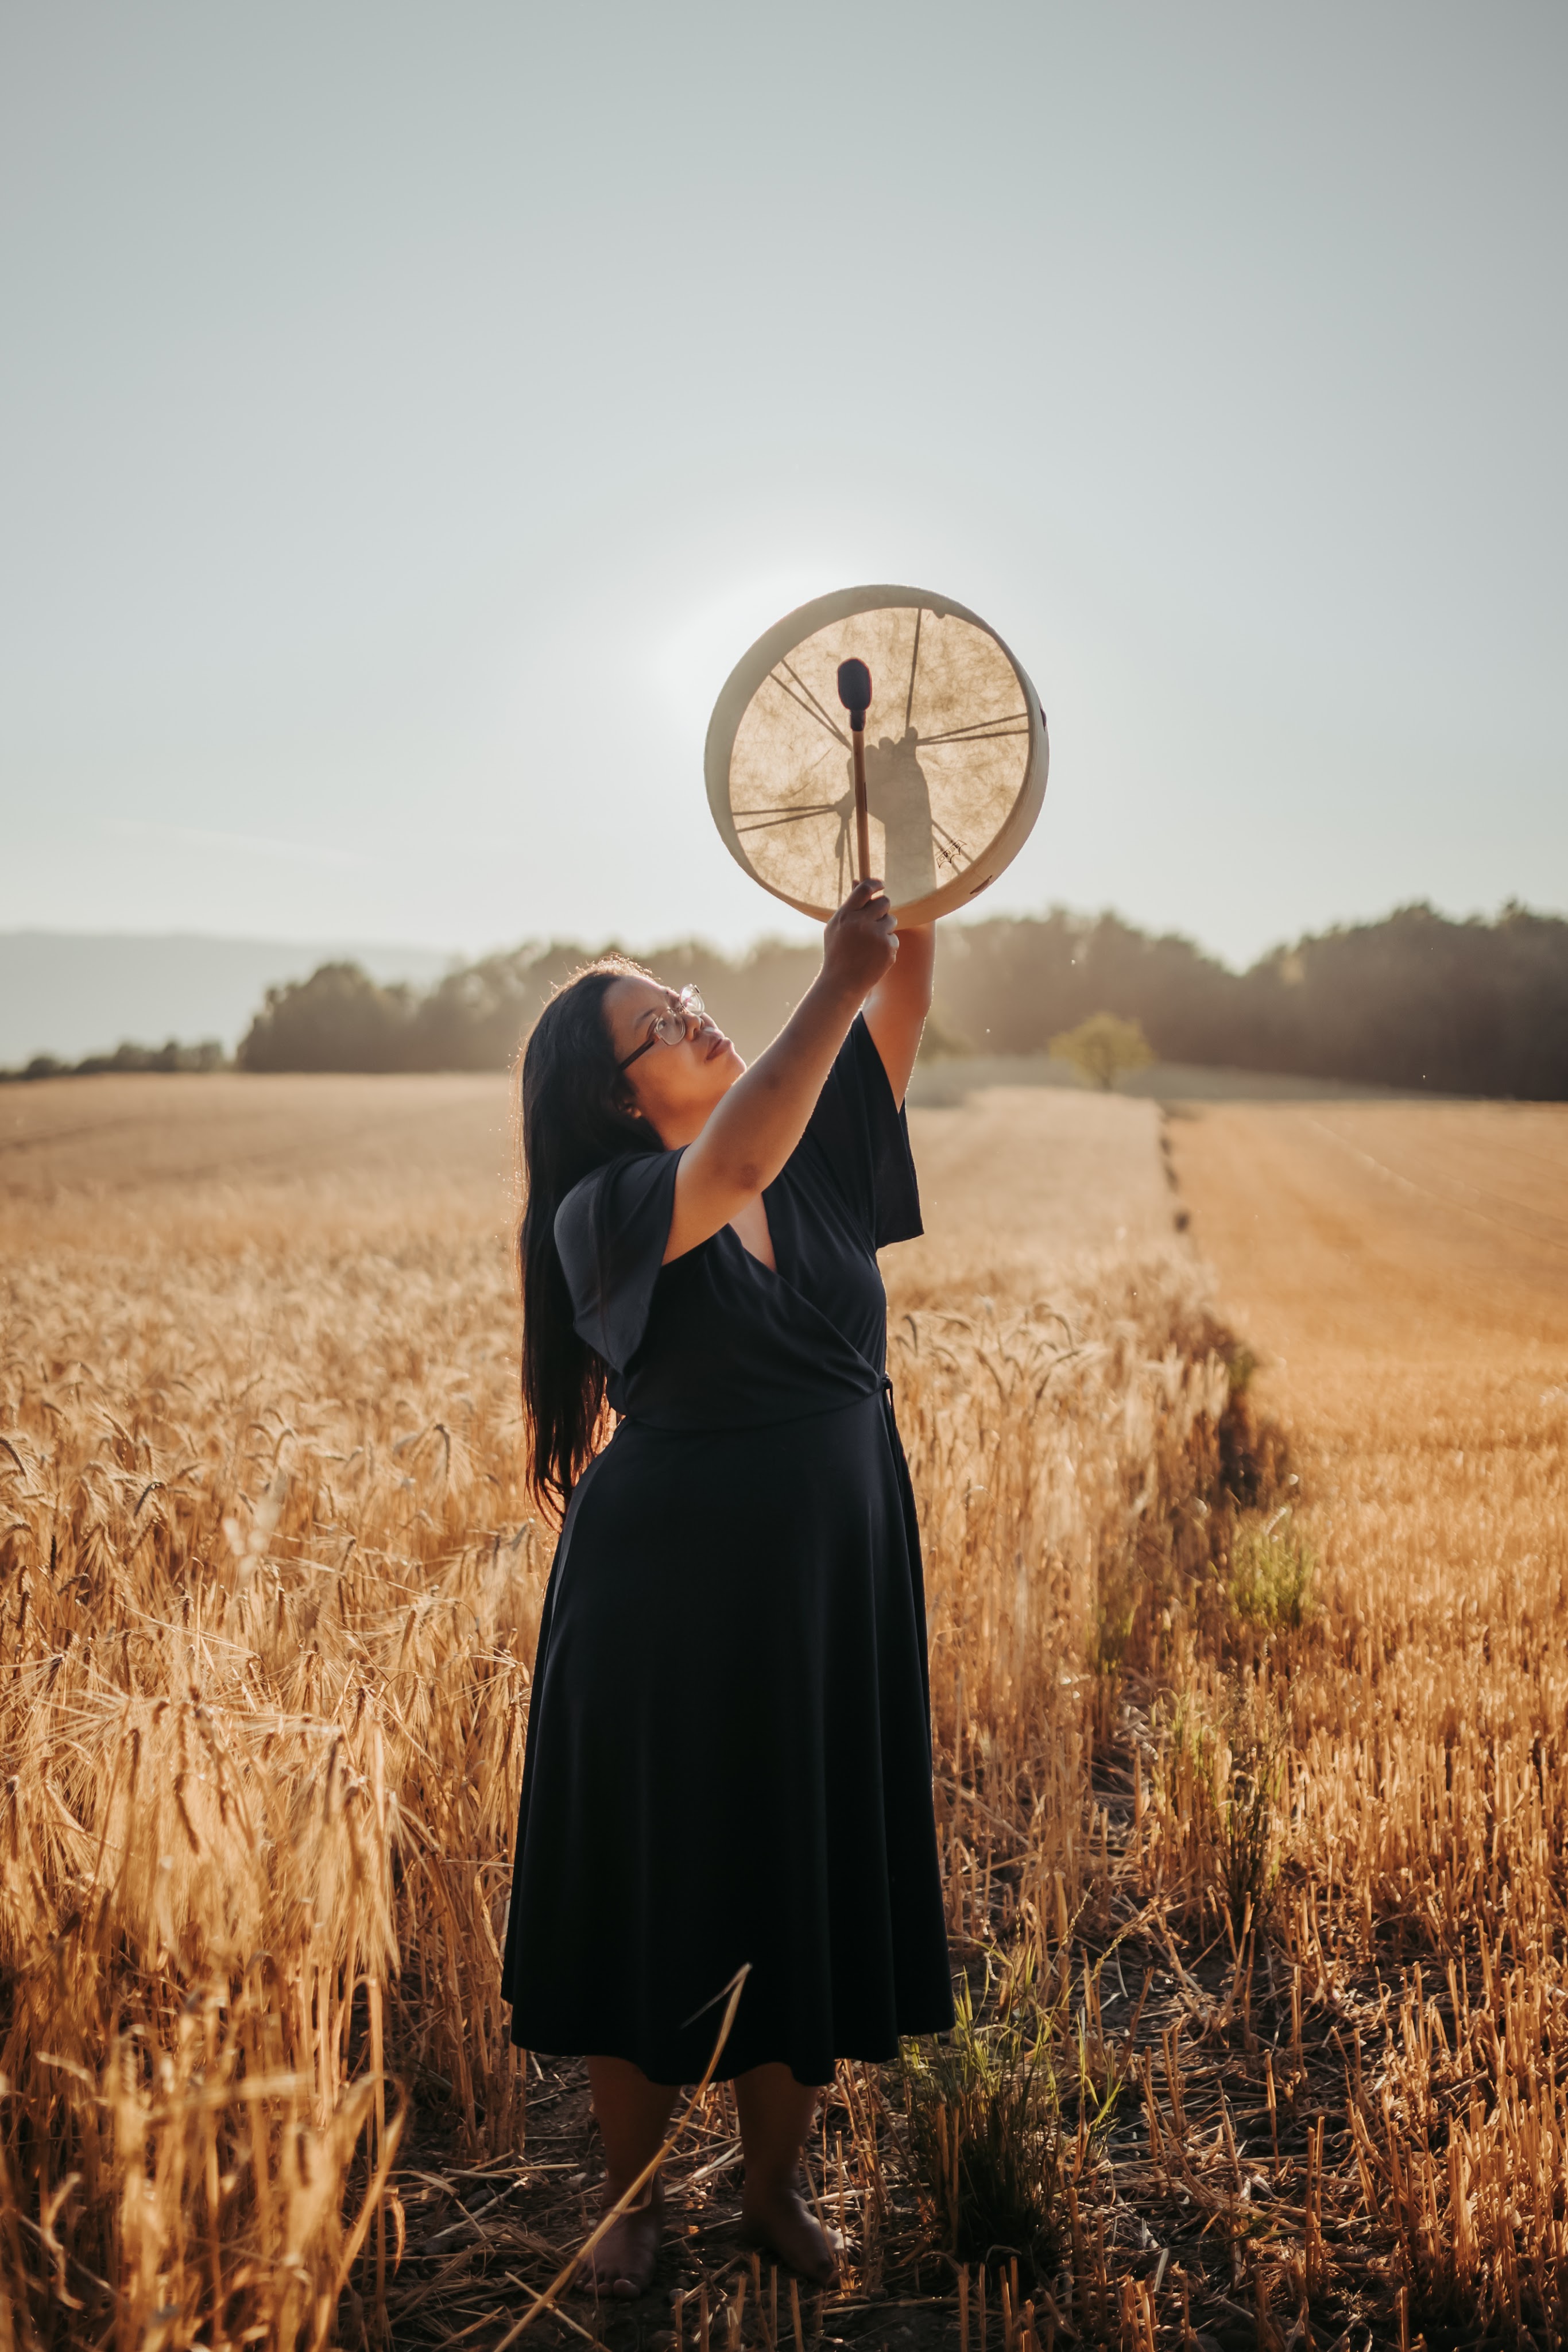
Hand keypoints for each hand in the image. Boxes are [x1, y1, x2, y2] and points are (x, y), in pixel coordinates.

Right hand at [822, 877, 898, 1001]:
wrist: (843, 982)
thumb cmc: (837, 952)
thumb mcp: (836, 926)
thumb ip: (849, 904)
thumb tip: (858, 881)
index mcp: (846, 915)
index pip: (865, 889)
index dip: (875, 884)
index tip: (880, 885)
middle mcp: (861, 923)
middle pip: (884, 902)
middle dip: (883, 908)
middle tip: (877, 917)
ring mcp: (876, 936)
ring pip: (891, 920)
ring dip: (885, 928)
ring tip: (871, 943)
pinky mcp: (888, 948)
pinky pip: (894, 938)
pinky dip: (887, 945)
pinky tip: (874, 956)